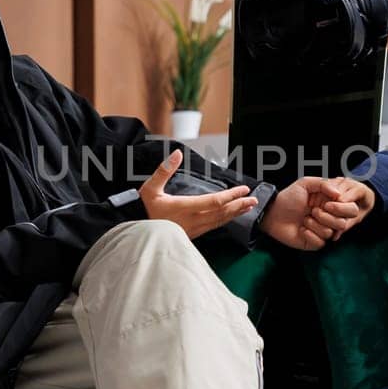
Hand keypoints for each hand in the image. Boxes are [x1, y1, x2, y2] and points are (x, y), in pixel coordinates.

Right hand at [138, 149, 257, 239]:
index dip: (231, 195)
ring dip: (234, 214)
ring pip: (218, 221)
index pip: (214, 201)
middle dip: (239, 205)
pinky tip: (229, 217)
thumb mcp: (150, 187)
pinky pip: (212, 227)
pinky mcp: (190, 235)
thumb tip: (176, 153)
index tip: (244, 189)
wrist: (133, 231)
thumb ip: (164, 170)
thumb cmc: (141, 209)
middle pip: (221, 213)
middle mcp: (191, 220)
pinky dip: (224, 220)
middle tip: (254, 200)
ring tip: (248, 208)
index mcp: (183, 207)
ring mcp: (192, 230)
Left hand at [260, 176, 373, 250]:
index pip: (350, 209)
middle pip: (342, 223)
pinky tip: (301, 229)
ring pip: (330, 233)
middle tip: (313, 211)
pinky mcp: (314, 242)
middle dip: (328, 217)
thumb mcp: (305, 184)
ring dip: (315, 225)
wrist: (273, 212)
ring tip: (304, 219)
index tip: (326, 203)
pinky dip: (309, 235)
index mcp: (331, 204)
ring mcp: (321, 231)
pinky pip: (320, 242)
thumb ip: (324, 184)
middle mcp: (329, 218)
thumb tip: (338, 194)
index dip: (340, 208)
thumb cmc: (288, 198)